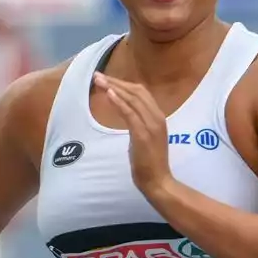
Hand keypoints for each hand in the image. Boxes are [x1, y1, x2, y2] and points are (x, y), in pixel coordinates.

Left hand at [93, 71, 173, 198]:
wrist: (158, 181)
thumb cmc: (149, 163)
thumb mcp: (144, 137)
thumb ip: (138, 123)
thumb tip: (125, 112)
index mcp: (158, 117)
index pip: (142, 93)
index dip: (124, 84)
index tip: (108, 79)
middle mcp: (157, 117)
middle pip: (136, 92)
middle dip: (116, 82)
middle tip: (98, 76)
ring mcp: (152, 125)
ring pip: (133, 99)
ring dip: (115, 87)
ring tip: (99, 81)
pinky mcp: (143, 134)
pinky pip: (130, 113)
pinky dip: (119, 102)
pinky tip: (109, 94)